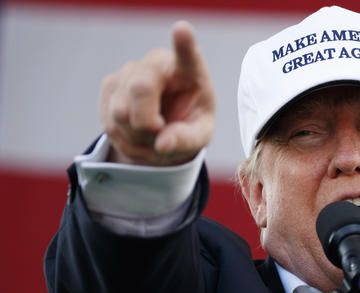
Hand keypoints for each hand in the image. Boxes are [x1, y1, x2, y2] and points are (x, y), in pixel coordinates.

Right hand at [99, 21, 214, 165]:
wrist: (166, 129)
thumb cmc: (189, 125)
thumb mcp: (200, 136)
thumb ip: (186, 139)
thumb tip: (162, 144)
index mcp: (189, 70)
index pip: (187, 54)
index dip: (183, 43)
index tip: (182, 29)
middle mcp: (157, 63)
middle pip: (140, 89)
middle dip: (147, 124)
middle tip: (161, 137)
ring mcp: (130, 71)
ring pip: (121, 112)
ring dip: (137, 136)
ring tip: (152, 136)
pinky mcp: (110, 85)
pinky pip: (109, 122)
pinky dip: (124, 138)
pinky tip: (137, 134)